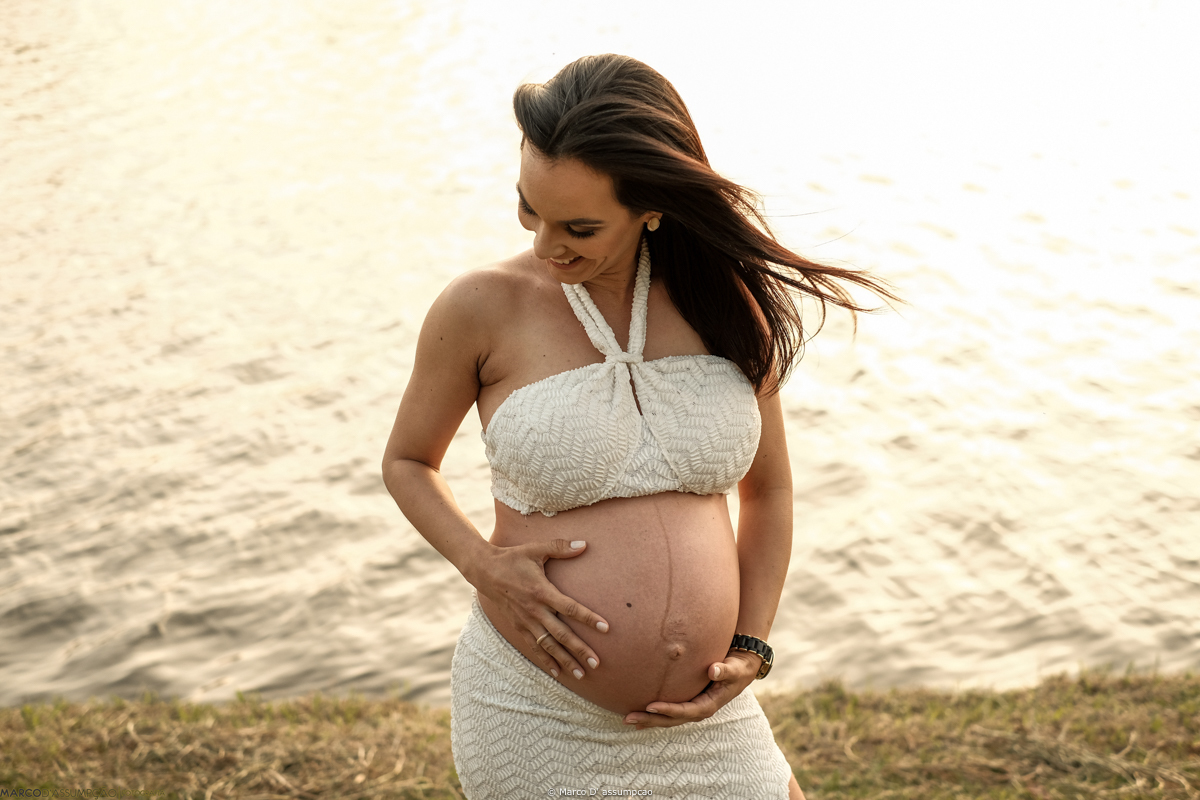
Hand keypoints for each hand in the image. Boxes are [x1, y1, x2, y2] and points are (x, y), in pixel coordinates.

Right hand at [472, 538, 609, 680]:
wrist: (484, 571)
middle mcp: (535, 611)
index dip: (588, 618)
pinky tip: (557, 672)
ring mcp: (526, 621)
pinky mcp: (519, 627)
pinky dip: (546, 660)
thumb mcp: (536, 548)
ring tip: (581, 674)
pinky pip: (535, 647)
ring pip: (549, 646)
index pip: (570, 608)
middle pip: (562, 634)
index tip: (606, 628)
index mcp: (542, 592)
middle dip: (580, 649)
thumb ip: (561, 547)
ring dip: (565, 660)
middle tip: (596, 662)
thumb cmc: (513, 558)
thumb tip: (584, 545)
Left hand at [622, 650, 761, 729]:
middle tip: (628, 718)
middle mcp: (698, 710)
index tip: (650, 706)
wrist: (741, 670)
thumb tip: (713, 670)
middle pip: (671, 719)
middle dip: (650, 719)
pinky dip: (653, 713)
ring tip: (626, 719)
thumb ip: (725, 669)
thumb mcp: (735, 668)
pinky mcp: (688, 702)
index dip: (668, 710)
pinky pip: (668, 711)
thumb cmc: (737, 667)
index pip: (685, 711)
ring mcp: (692, 708)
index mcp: (709, 705)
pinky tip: (638, 712)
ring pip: (667, 718)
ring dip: (648, 719)